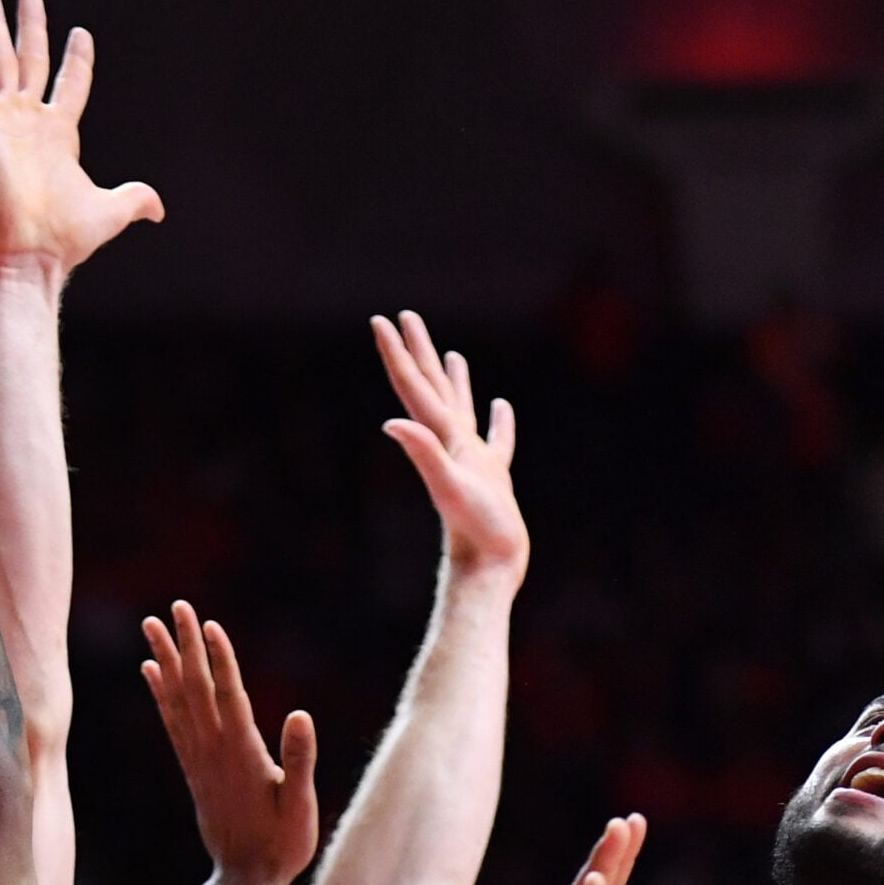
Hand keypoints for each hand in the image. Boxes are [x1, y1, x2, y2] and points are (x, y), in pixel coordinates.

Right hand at [0, 0, 164, 282]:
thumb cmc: (62, 239)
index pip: (70, 85)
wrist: (28, 254)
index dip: (77, 60)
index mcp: (60, 137)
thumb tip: (158, 208)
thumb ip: (133, 199)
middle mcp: (30, 123)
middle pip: (32, 60)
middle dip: (30, 27)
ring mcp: (4, 120)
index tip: (81, 33)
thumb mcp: (110, 212)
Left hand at [141, 601, 318, 884]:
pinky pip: (172, 723)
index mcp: (242, 754)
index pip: (228, 697)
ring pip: (177, 701)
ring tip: (151, 626)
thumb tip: (299, 714)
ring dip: (165, 660)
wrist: (245, 880)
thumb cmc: (282, 846)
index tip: (207, 625)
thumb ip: (299, 761)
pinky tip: (151, 672)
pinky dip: (160, 694)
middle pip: (196, 689)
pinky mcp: (194, 769)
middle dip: (185, 646)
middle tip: (175, 606)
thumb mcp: (300, 807)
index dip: (219, 660)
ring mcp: (199, 759)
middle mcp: (213, 751)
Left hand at [372, 312, 528, 581]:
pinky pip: (496, 440)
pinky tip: (501, 407)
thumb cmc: (475, 531)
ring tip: (453, 355)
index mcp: (443, 439)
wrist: (491, 568)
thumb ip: (423, 452)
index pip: (415, 387)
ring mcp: (473, 461)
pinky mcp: (493, 478)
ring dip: (454, 381)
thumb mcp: (449, 487)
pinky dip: (499, 422)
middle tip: (408, 316)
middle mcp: (453, 444)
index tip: (382, 320)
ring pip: (461, 409)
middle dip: (420, 352)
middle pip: (432, 388)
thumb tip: (390, 423)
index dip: (398, 353)